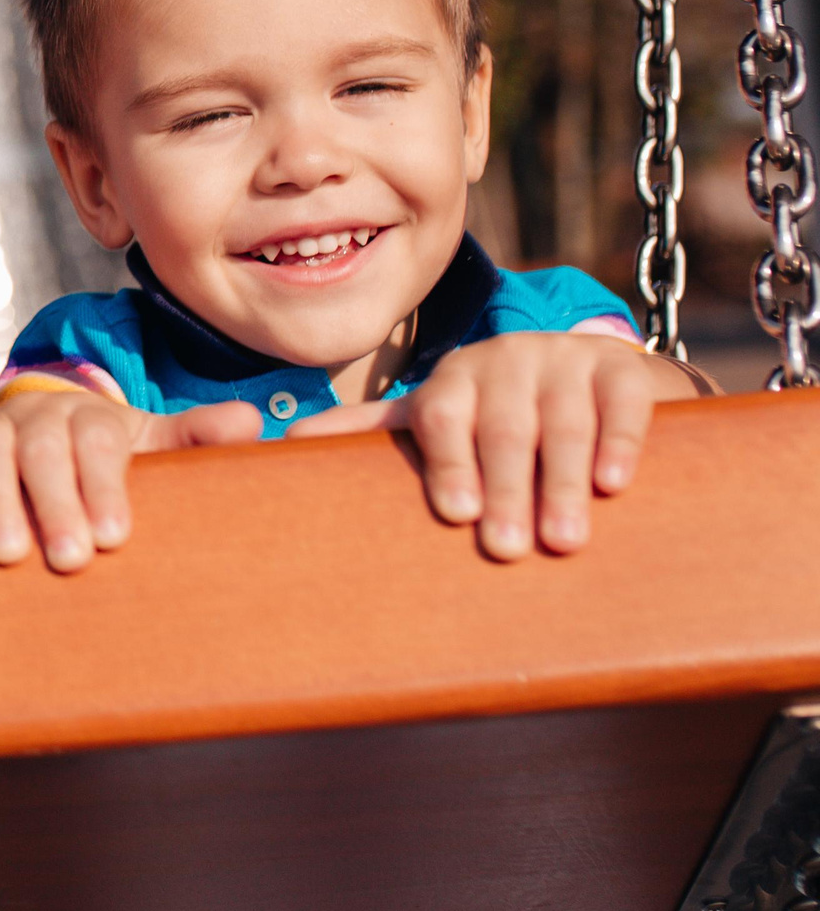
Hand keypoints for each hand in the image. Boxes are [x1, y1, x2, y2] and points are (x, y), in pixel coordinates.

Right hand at [0, 391, 262, 570]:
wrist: (48, 443)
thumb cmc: (105, 464)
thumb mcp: (152, 450)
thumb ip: (196, 441)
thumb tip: (251, 424)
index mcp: (94, 419)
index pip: (101, 442)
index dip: (105, 486)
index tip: (115, 538)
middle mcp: (40, 417)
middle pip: (44, 447)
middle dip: (56, 502)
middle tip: (70, 559)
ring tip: (9, 554)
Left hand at [286, 333, 692, 558]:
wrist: (591, 374)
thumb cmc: (498, 413)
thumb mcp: (437, 416)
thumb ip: (374, 430)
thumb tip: (290, 444)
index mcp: (452, 380)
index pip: (440, 418)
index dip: (448, 464)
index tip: (455, 513)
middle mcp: (503, 361)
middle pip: (501, 429)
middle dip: (504, 490)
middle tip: (505, 550)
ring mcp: (563, 360)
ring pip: (561, 423)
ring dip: (560, 482)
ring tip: (563, 541)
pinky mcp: (619, 369)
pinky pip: (621, 404)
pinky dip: (618, 443)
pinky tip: (614, 485)